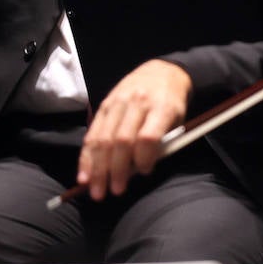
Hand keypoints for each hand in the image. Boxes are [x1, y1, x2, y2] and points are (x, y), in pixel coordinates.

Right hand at [78, 60, 192, 199]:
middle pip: (122, 140)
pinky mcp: (103, 105)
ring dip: (97, 169)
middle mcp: (137, 103)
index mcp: (162, 106)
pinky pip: (92, 134)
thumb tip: (142, 169)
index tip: (144, 172)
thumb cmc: (172, 101)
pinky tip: (84, 175)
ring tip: (97, 190)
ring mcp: (117, 103)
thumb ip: (164, 141)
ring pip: (103, 139)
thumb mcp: (178, 118)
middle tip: (114, 191)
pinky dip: (86, 157)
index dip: (144, 158)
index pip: (148, 136)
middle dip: (116, 170)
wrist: (161, 72)